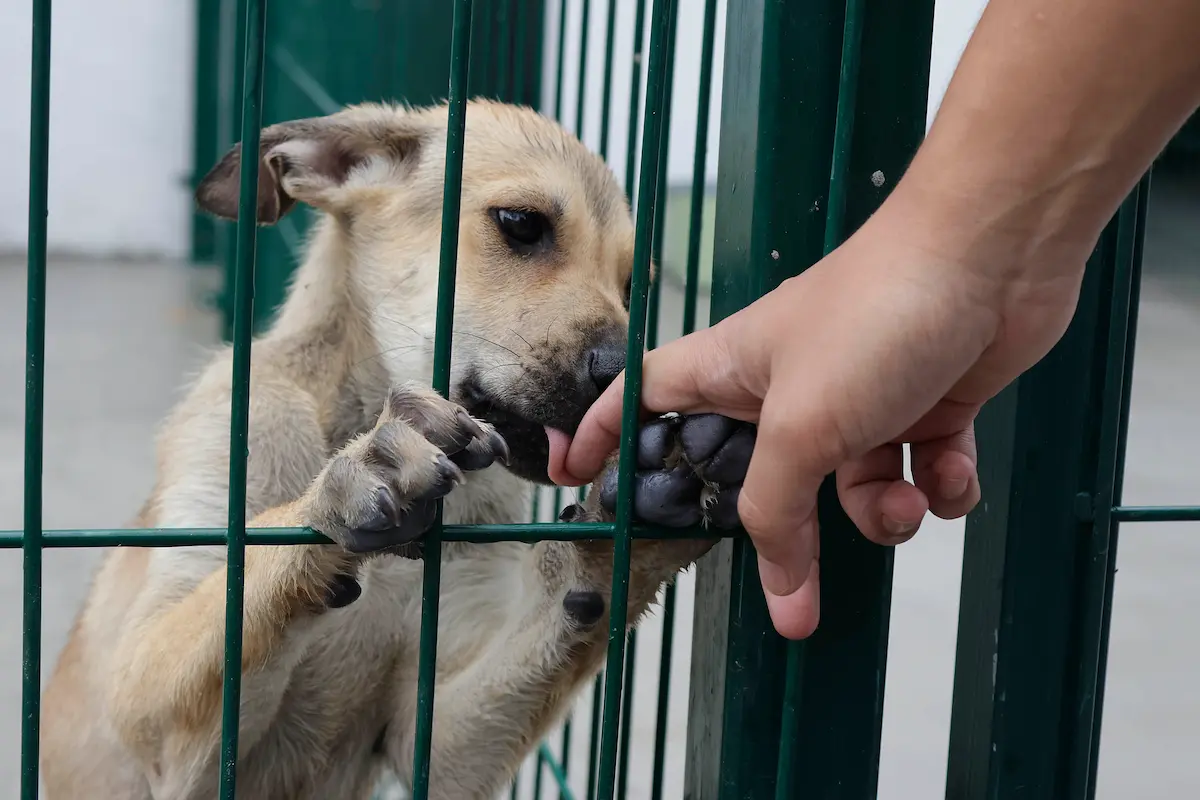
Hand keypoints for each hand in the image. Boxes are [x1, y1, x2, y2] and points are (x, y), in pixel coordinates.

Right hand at [546, 199, 1084, 639]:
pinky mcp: (922, 405)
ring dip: (880, 512)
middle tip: (798, 588)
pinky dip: (937, 484)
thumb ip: (776, 512)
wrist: (995, 256)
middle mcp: (788, 386)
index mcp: (731, 371)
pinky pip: (916, 473)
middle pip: (758, 477)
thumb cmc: (878, 311)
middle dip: (785, 532)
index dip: (604, 437)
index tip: (576, 479)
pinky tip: (948, 471)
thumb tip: (780, 594)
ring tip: (905, 497)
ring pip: (849, 489)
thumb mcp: (802, 426)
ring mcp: (859, 396)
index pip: (642, 401)